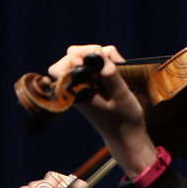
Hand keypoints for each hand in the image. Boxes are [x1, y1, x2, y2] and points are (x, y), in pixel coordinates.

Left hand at [50, 45, 156, 176]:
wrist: (126, 135)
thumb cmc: (125, 118)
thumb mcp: (121, 94)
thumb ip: (108, 73)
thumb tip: (97, 53)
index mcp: (77, 92)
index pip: (60, 67)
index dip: (76, 58)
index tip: (96, 61)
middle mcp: (77, 87)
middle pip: (71, 56)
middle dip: (90, 52)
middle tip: (109, 60)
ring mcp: (84, 84)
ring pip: (83, 56)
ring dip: (101, 55)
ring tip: (118, 65)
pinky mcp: (92, 83)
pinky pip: (92, 64)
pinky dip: (105, 60)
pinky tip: (117, 68)